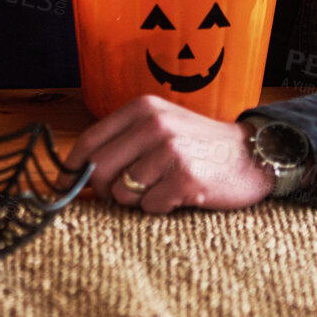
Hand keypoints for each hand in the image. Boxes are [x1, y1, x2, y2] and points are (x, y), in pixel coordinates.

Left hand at [68, 95, 272, 212]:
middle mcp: (154, 124)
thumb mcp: (159, 127)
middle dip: (105, 190)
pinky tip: (179, 194)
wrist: (253, 155)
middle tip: (126, 192)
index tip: (63, 185)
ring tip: (163, 186)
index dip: (71, 168)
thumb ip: (121, 142)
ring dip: (137, 199)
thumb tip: (74, 173)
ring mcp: (170, 150)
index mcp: (142, 108)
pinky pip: (149, 206)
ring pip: (122, 192)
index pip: (89, 141)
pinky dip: (160, 207)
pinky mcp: (185, 178)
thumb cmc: (198, 146)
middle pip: (100, 170)